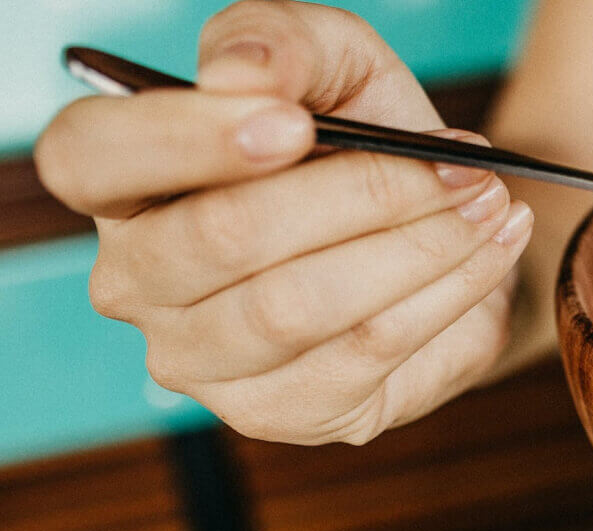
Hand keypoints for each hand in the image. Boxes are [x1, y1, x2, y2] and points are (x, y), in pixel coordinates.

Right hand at [35, 1, 530, 444]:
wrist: (446, 226)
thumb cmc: (366, 142)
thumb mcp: (336, 64)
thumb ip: (284, 42)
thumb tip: (242, 75)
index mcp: (121, 181)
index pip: (89, 158)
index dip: (185, 139)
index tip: (295, 123)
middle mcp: (137, 281)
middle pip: (224, 238)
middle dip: (364, 192)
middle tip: (461, 166)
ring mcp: (201, 360)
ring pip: (301, 305)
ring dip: (420, 245)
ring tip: (488, 202)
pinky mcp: (282, 412)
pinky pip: (367, 352)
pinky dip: (447, 292)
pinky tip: (489, 250)